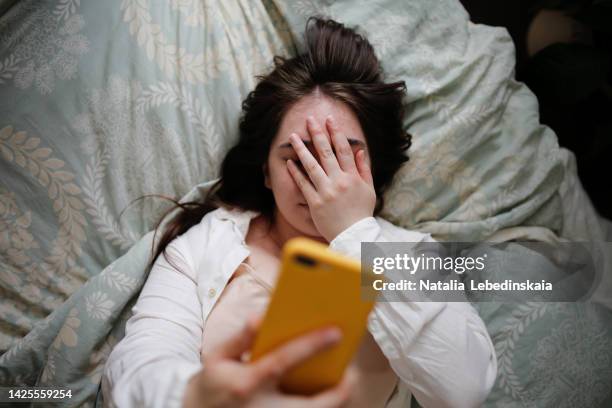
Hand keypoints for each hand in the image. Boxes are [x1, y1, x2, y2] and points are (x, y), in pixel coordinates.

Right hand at [183, 314, 354, 407]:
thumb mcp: (218, 356)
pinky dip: (322, 406)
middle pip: (312, 406)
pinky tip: (328, 392)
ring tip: (345, 381)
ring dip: (335, 400)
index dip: (311, 345)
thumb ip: (241, 337)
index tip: (336, 332)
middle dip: (340, 391)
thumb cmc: (213, 383)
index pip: (283, 361)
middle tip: (352, 373)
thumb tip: (260, 317)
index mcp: (246, 384)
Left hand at [287, 115, 375, 241]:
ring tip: (293, 136)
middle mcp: (339, 181)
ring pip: (311, 166)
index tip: (329, 120)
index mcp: (352, 177)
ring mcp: (326, 192)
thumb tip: (359, 150)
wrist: (353, 236)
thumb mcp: (368, 190)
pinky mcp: (315, 203)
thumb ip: (363, 169)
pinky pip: (303, 185)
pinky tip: (289, 162)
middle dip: (317, 134)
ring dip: (301, 149)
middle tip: (309, 120)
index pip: (343, 149)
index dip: (336, 133)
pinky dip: (296, 173)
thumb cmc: (361, 213)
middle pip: (326, 153)